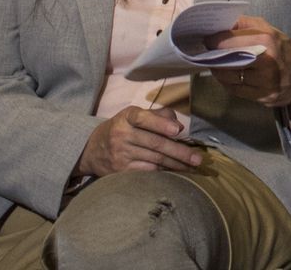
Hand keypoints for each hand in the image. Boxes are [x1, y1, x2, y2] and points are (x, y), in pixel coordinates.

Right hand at [76, 106, 200, 176]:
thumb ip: (158, 116)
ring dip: (176, 164)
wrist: (92, 150)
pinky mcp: (120, 171)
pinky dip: (164, 172)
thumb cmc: (123, 129)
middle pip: (155, 144)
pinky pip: (147, 172)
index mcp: (127, 117)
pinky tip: (176, 173)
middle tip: (198, 159)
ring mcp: (120, 155)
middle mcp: (122, 135)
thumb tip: (179, 127)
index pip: (143, 118)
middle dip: (179, 152)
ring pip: (154, 160)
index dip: (161, 124)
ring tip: (192, 167)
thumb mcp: (134, 116)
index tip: (177, 131)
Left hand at [207, 16, 290, 111]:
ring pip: (230, 78)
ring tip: (214, 64)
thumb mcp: (268, 29)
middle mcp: (267, 63)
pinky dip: (227, 83)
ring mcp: (266, 83)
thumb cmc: (282, 48)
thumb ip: (244, 24)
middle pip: (228, 60)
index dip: (213, 40)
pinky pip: (236, 91)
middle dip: (213, 57)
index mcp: (267, 40)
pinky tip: (226, 76)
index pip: (229, 40)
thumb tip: (218, 24)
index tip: (206, 40)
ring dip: (218, 71)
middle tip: (206, 53)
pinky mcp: (264, 98)